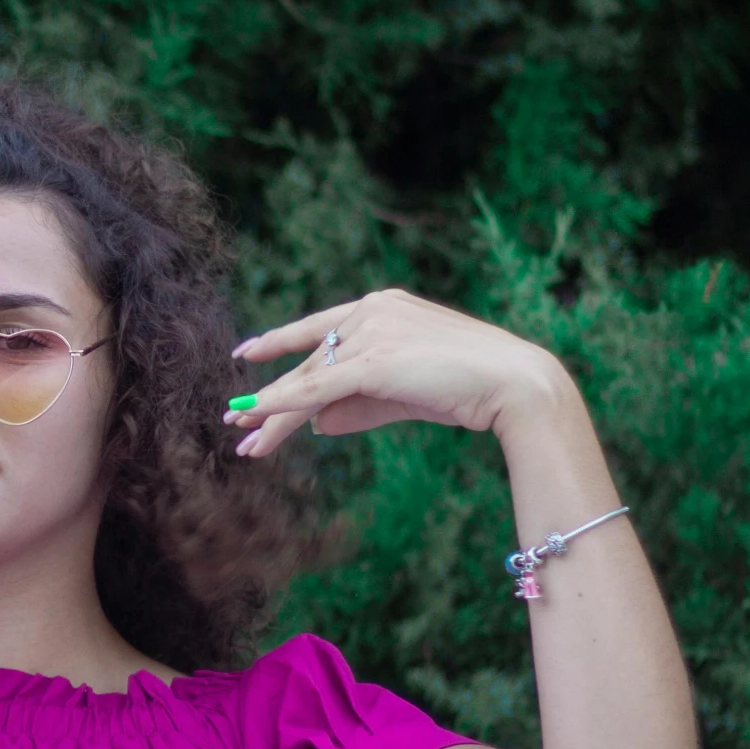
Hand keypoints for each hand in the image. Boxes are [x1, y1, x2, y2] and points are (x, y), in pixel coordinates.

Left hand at [223, 289, 570, 456]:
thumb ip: (357, 405)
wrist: (512, 384)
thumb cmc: (466, 387)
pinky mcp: (373, 360)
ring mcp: (371, 331)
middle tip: (237, 422)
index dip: (279, 342)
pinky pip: (316, 389)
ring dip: (273, 415)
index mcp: (381, 305)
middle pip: (310, 363)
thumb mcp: (402, 395)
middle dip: (273, 399)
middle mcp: (371, 310)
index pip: (320, 329)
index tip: (247, 353)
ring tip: (246, 443)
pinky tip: (258, 420)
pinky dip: (282, 406)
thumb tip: (314, 425)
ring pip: (309, 381)